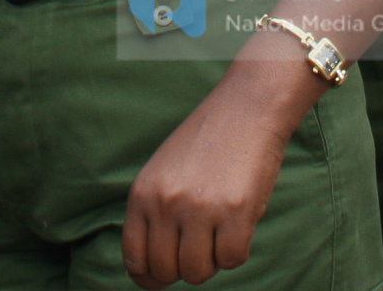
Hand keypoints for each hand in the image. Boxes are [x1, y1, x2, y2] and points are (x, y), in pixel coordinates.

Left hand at [122, 69, 295, 287]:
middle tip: (201, 246)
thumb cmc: (207, 143)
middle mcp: (166, 203)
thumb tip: (151, 268)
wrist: (247, 108)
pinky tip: (239, 224)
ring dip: (212, 261)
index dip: (149, 277)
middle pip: (167, 272)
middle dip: (184, 268)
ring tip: (219, 231)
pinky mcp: (236, 212)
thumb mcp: (164, 173)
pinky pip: (232, 260)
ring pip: (198, 273)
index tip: (163, 277)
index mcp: (143, 194)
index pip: (135, 259)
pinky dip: (237, 250)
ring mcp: (200, 208)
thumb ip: (155, 214)